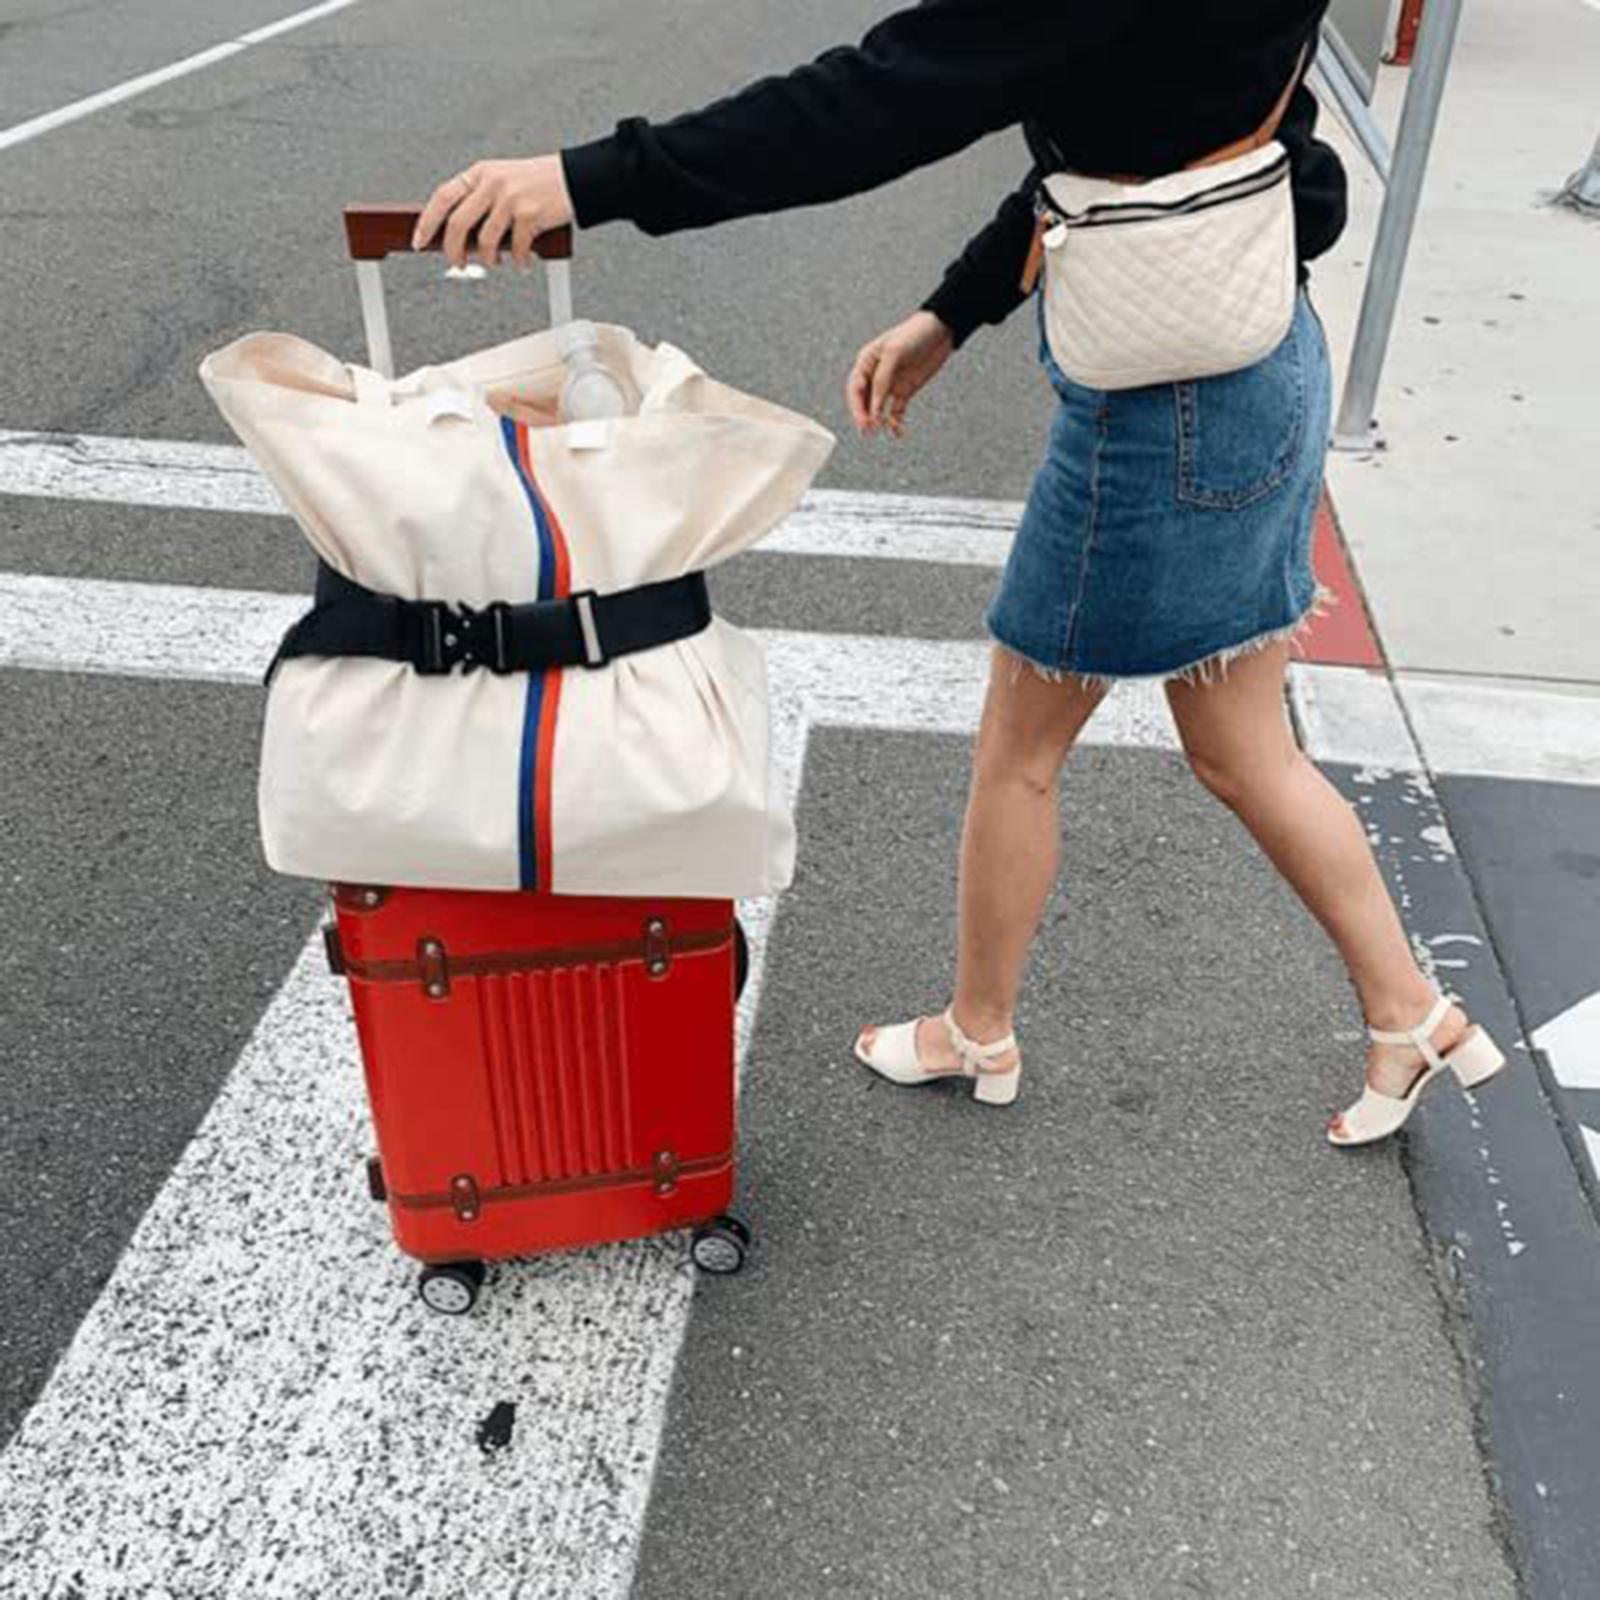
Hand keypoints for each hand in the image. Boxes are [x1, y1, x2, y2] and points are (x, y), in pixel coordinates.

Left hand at [412, 155, 574, 268]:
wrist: (574, 179)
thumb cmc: (539, 183)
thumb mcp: (502, 181)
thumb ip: (480, 199)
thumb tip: (460, 234)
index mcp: (480, 173)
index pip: (442, 197)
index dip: (427, 222)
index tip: (419, 240)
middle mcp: (492, 183)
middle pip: (458, 224)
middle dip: (453, 250)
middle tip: (457, 263)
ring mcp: (510, 198)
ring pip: (485, 241)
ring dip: (489, 259)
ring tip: (496, 262)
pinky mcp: (529, 214)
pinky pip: (515, 248)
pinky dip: (518, 261)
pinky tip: (521, 262)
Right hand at [845, 310, 955, 437]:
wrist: (942, 330)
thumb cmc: (914, 334)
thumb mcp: (895, 352)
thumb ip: (882, 379)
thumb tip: (875, 407)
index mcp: (867, 361)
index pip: (855, 388)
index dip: (857, 406)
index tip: (865, 421)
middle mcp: (875, 374)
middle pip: (864, 401)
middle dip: (865, 416)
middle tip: (868, 431)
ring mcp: (890, 384)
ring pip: (878, 409)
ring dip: (879, 421)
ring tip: (883, 430)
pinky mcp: (904, 391)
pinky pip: (896, 412)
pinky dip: (895, 423)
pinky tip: (898, 432)